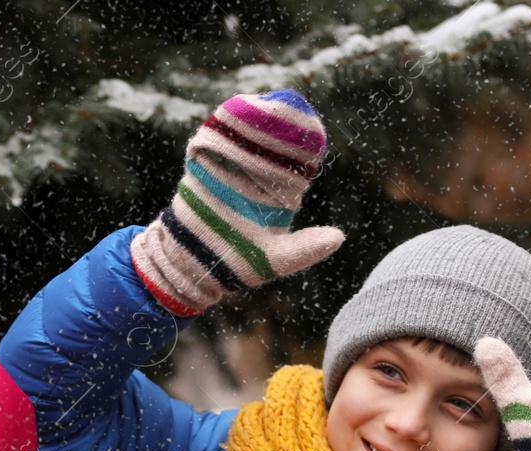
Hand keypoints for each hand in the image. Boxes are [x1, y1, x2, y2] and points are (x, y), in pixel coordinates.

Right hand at [132, 88, 344, 316]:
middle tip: (286, 104)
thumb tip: (339, 238)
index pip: (294, 161)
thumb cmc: (237, 264)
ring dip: (249, 117)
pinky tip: (230, 113)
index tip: (313, 130)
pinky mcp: (201, 171)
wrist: (190, 267)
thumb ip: (305, 249)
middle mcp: (253, 179)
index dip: (304, 144)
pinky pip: (211, 142)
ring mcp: (226, 172)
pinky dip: (220, 125)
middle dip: (278, 120)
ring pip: (240, 136)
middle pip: (269, 142)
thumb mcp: (275, 259)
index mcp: (275, 195)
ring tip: (260, 104)